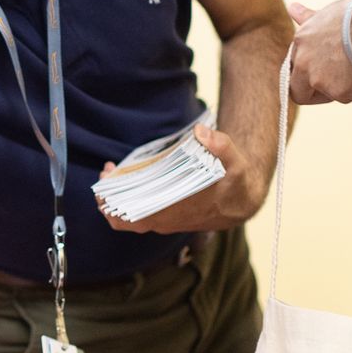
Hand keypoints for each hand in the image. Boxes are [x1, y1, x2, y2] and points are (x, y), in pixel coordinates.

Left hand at [97, 124, 266, 232]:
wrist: (243, 200)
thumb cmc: (235, 181)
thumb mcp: (234, 161)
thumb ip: (221, 146)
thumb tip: (201, 132)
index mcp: (173, 212)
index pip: (129, 217)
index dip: (111, 201)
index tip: (108, 177)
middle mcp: (164, 220)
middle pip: (122, 217)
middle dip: (109, 195)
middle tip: (109, 170)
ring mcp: (163, 219)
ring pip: (129, 216)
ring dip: (117, 196)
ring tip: (114, 171)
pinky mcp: (166, 215)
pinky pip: (138, 212)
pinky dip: (128, 198)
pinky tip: (129, 176)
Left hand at [288, 0, 351, 105]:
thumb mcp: (330, 13)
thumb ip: (309, 18)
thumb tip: (292, 7)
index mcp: (301, 39)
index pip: (294, 64)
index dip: (308, 69)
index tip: (323, 67)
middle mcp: (303, 61)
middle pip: (298, 89)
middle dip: (314, 91)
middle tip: (337, 82)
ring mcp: (319, 79)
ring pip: (326, 94)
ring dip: (340, 87)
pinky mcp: (338, 92)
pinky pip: (348, 96)